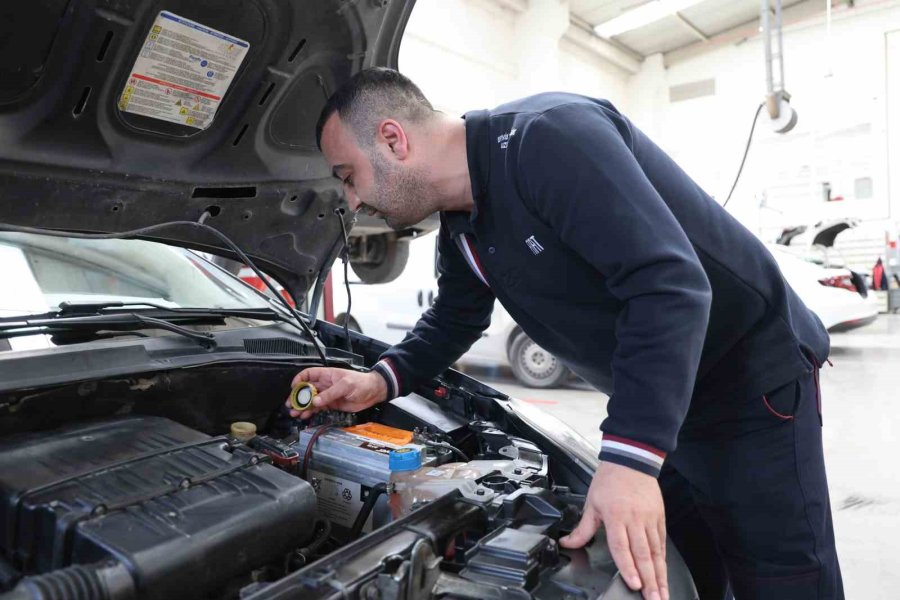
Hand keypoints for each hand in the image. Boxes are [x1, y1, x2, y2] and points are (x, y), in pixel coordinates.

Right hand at [285, 368, 387, 418]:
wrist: (374, 392)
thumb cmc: (361, 383)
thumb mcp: (345, 385)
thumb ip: (330, 394)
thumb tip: (316, 401)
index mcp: (327, 375)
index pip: (308, 374)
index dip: (299, 379)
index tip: (293, 388)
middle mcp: (325, 384)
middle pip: (307, 389)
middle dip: (298, 397)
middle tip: (291, 405)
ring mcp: (328, 395)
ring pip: (311, 400)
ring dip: (303, 407)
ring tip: (295, 413)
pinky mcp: (332, 404)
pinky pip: (318, 408)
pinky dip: (311, 412)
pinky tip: (305, 416)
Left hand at [560, 462, 667, 599]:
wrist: (631, 460)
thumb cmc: (610, 480)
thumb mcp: (591, 503)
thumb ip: (582, 528)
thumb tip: (567, 544)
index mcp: (616, 516)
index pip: (622, 547)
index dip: (628, 567)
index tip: (635, 584)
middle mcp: (635, 520)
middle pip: (643, 555)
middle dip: (650, 581)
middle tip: (654, 599)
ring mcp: (650, 520)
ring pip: (656, 553)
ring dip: (659, 576)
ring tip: (662, 594)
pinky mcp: (659, 518)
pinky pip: (661, 544)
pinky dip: (663, 561)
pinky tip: (664, 576)